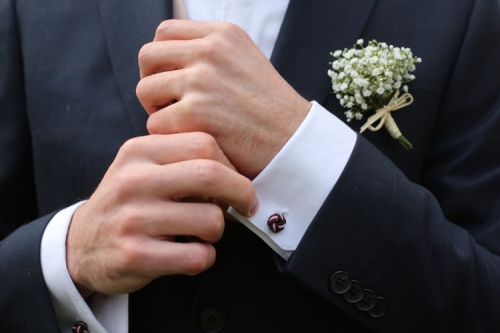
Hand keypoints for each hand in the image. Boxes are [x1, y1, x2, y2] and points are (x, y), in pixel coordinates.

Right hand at [66, 132, 257, 297]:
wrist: (81, 244)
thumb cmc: (127, 202)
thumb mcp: (143, 167)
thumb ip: (181, 158)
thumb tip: (236, 169)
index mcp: (139, 151)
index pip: (204, 144)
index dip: (232, 165)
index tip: (237, 182)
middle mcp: (133, 180)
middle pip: (211, 174)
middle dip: (242, 192)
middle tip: (247, 205)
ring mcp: (132, 218)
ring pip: (210, 220)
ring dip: (218, 230)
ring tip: (202, 233)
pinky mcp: (134, 255)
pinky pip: (197, 256)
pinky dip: (205, 257)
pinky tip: (191, 253)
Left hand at [137, 20, 310, 178]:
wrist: (293, 141)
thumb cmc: (268, 109)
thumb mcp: (245, 61)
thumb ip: (210, 53)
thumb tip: (169, 60)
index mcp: (222, 34)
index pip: (165, 32)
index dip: (161, 59)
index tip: (172, 80)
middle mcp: (210, 51)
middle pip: (148, 56)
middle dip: (151, 81)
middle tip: (167, 104)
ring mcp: (202, 80)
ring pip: (145, 89)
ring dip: (156, 110)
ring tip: (180, 124)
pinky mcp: (196, 113)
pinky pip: (155, 123)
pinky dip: (168, 136)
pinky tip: (190, 140)